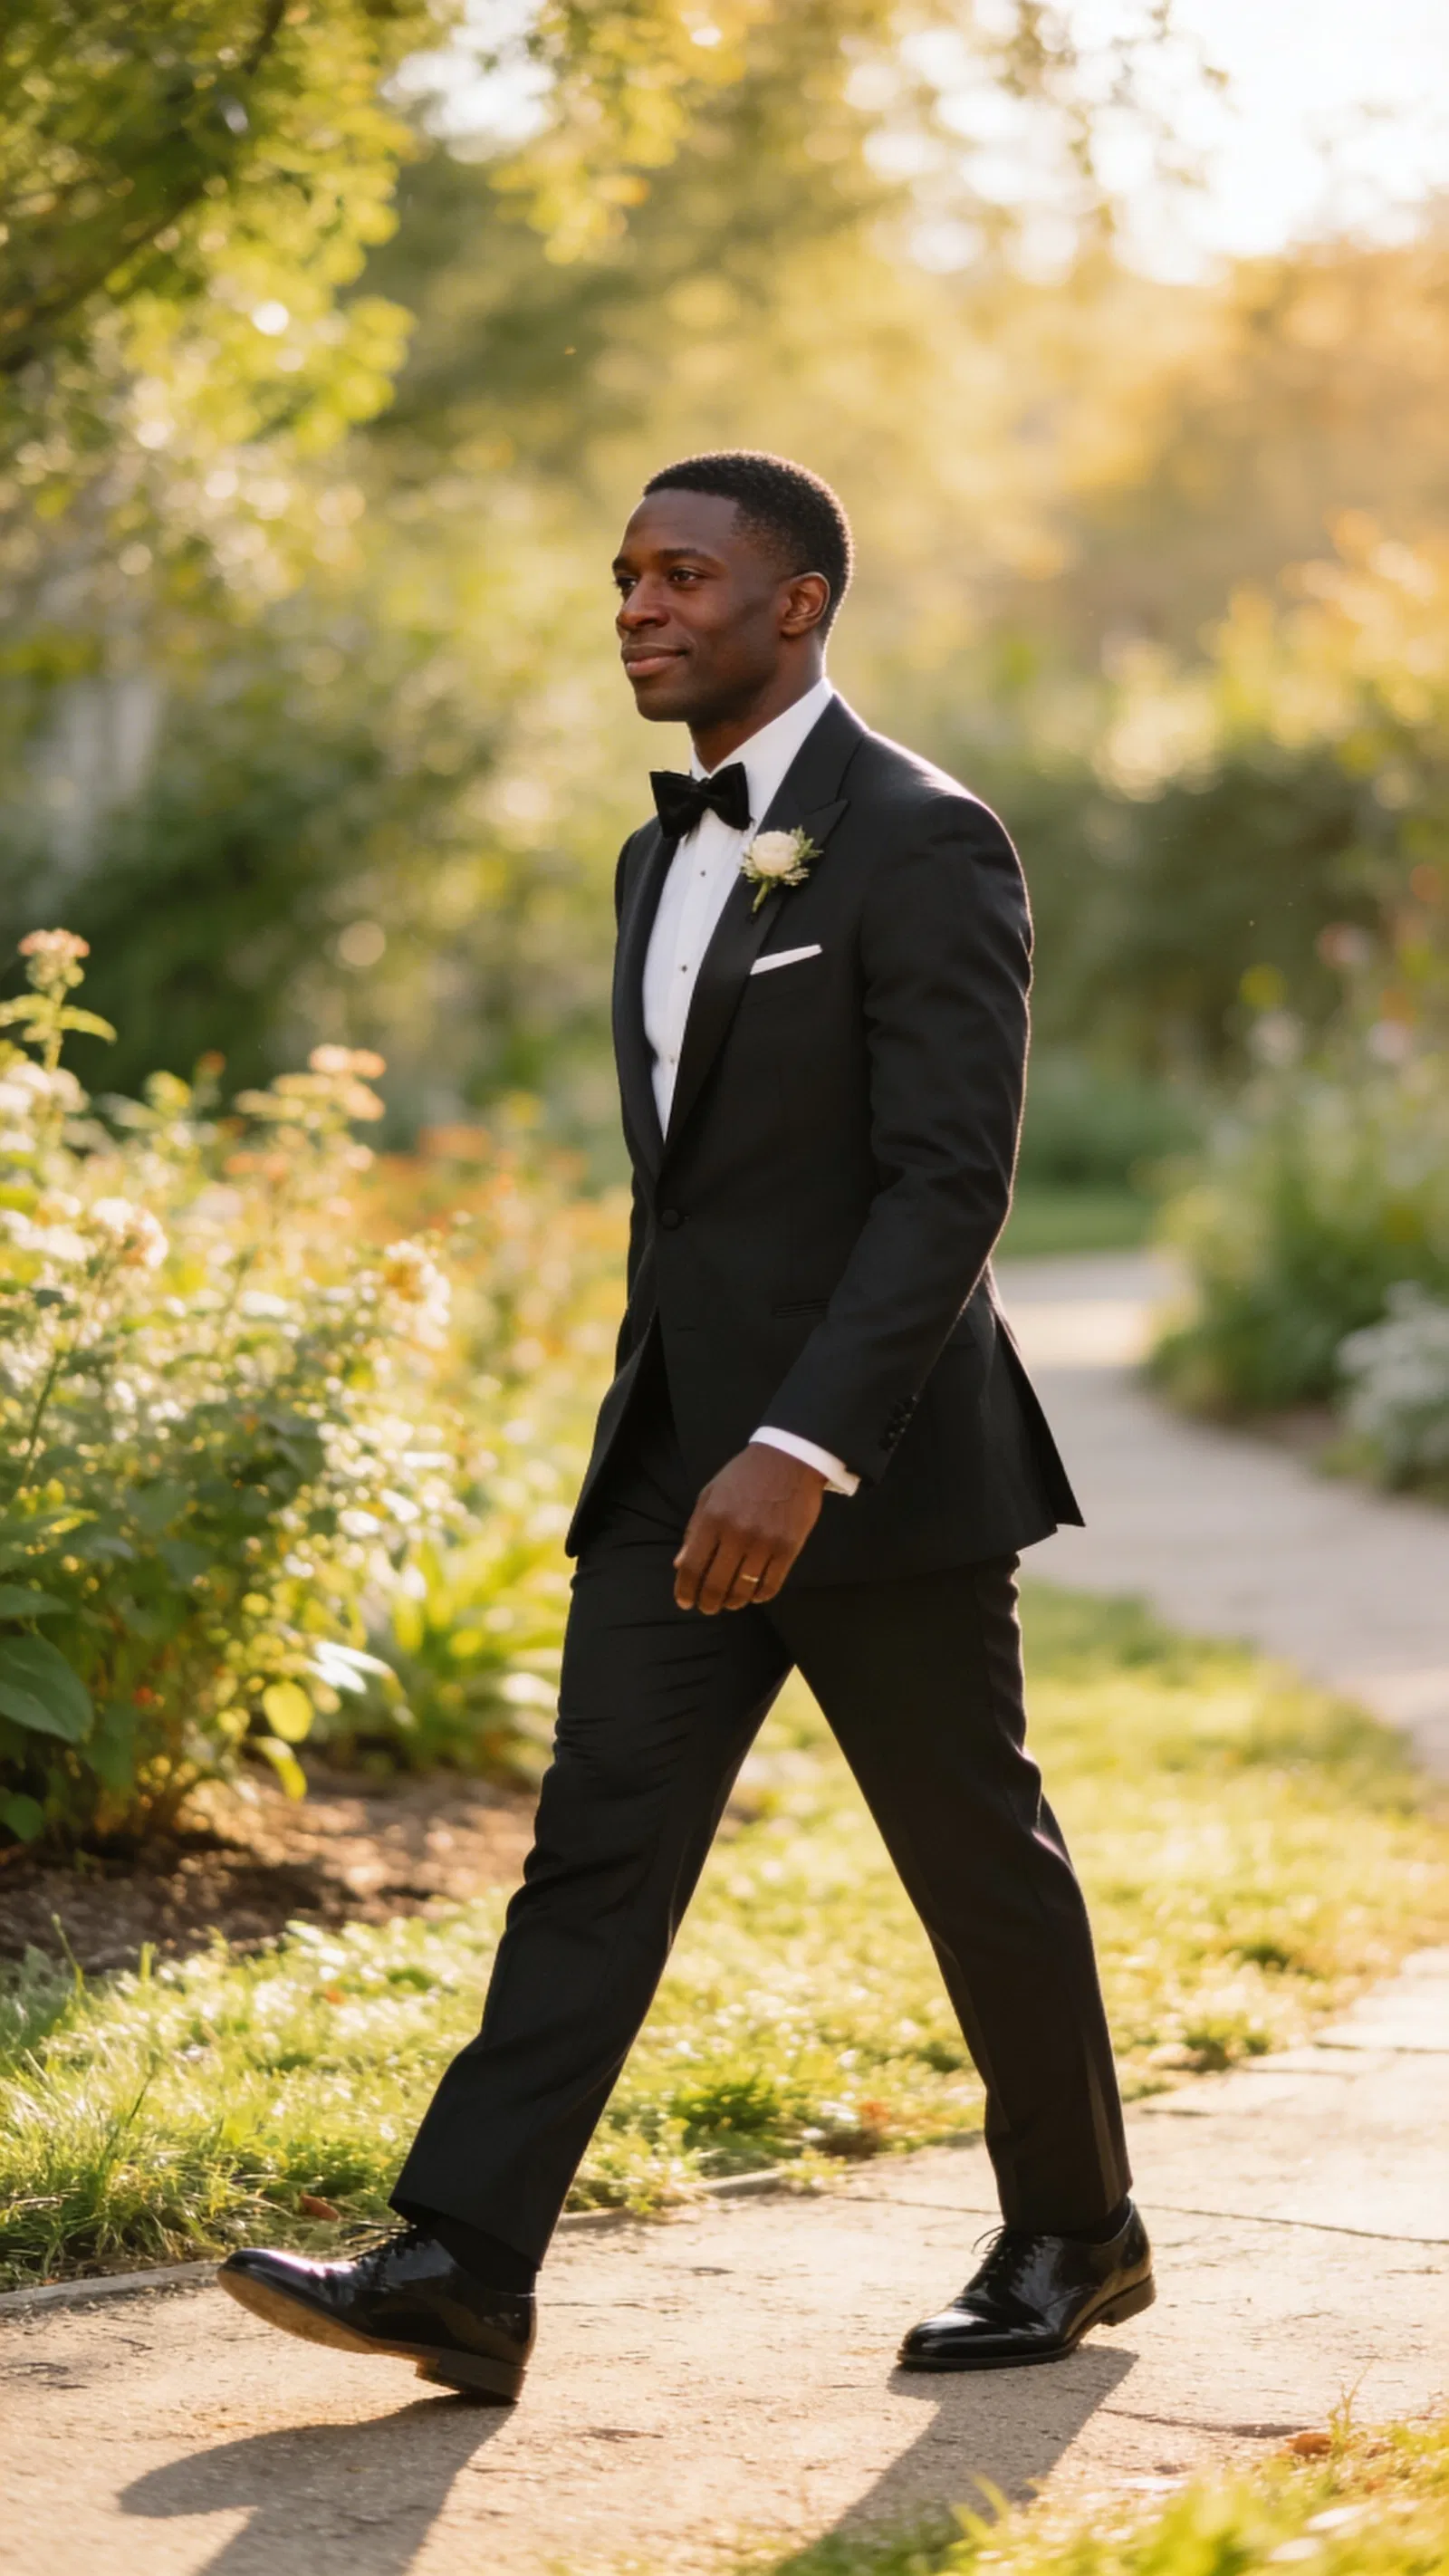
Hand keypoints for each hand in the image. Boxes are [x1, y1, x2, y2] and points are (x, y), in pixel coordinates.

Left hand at [673, 1442, 825, 1613]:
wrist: (789, 1458)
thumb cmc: (744, 1476)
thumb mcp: (710, 1495)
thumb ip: (694, 1530)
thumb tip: (679, 1565)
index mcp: (712, 1519)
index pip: (692, 1566)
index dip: (685, 1590)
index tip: (685, 1602)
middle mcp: (736, 1534)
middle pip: (716, 1583)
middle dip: (708, 1603)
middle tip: (707, 1607)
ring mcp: (764, 1543)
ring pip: (743, 1589)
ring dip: (734, 1602)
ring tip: (730, 1603)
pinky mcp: (789, 1548)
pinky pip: (771, 1584)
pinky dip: (759, 1596)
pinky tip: (754, 1595)